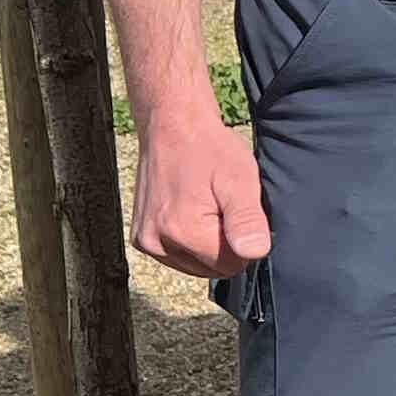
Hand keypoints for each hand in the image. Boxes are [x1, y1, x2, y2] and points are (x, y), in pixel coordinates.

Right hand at [132, 98, 269, 277]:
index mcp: (182, 231)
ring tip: (206, 206)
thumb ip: (247, 220)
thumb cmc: (209, 150)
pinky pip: (177, 256)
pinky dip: (190, 240)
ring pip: (196, 265)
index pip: (231, 265)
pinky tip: (192, 212)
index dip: (243, 240)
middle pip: (212, 268)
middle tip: (222, 206)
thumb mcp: (240, 179)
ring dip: (207, 243)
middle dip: (224, 243)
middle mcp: (156, 243)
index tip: (236, 211)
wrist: (171, 127)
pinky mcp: (141, 238)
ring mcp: (145, 242)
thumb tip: (254, 253)